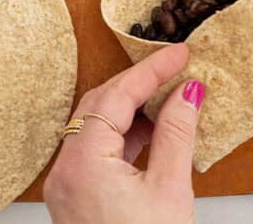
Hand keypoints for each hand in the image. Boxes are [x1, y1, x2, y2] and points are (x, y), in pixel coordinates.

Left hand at [44, 44, 202, 223]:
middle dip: (139, 84)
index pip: (116, 96)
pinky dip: (123, 136)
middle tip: (175, 70)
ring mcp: (66, 184)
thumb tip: (187, 93)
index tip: (178, 54)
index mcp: (83, 164)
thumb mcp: (170, 191)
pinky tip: (152, 132)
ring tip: (170, 99)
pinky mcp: (74, 196)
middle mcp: (65, 171)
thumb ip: (176, 134)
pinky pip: (95, 150)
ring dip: (132, 110)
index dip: (151, 70)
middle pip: (100, 105)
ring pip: (95, 126)